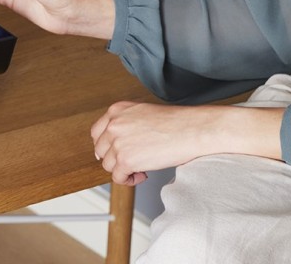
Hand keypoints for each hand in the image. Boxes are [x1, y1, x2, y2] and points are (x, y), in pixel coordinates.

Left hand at [90, 102, 285, 185]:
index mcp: (118, 110)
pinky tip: (143, 174)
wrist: (193, 129)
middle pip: (100, 149)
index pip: (97, 132)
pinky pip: (117, 177)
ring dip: (123, 170)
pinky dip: (129, 180)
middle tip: (133, 161)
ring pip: (107, 165)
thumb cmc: (176, 122)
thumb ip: (126, 124)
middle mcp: (114, 124)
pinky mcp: (126, 160)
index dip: (106, 145)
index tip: (115, 152)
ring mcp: (118, 142)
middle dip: (114, 158)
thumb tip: (116, 145)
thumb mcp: (144, 113)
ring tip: (142, 168)